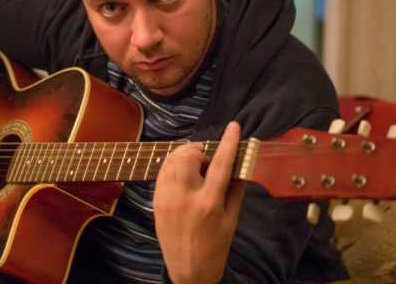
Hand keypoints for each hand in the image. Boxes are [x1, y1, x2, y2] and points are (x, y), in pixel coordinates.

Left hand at [154, 121, 245, 283]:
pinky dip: (173, 166)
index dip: (228, 142)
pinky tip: (183, 175)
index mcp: (209, 204)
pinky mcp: (156, 201)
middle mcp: (185, 198)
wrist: (188, 272)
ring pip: (171, 160)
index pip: (221, 164)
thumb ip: (236, 189)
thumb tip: (240, 164)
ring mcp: (167, 198)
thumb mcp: (232, 220)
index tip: (234, 127)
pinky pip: (162, 171)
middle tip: (209, 161)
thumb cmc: (215, 247)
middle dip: (200, 150)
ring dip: (186, 156)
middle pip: (188, 156)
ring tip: (197, 167)